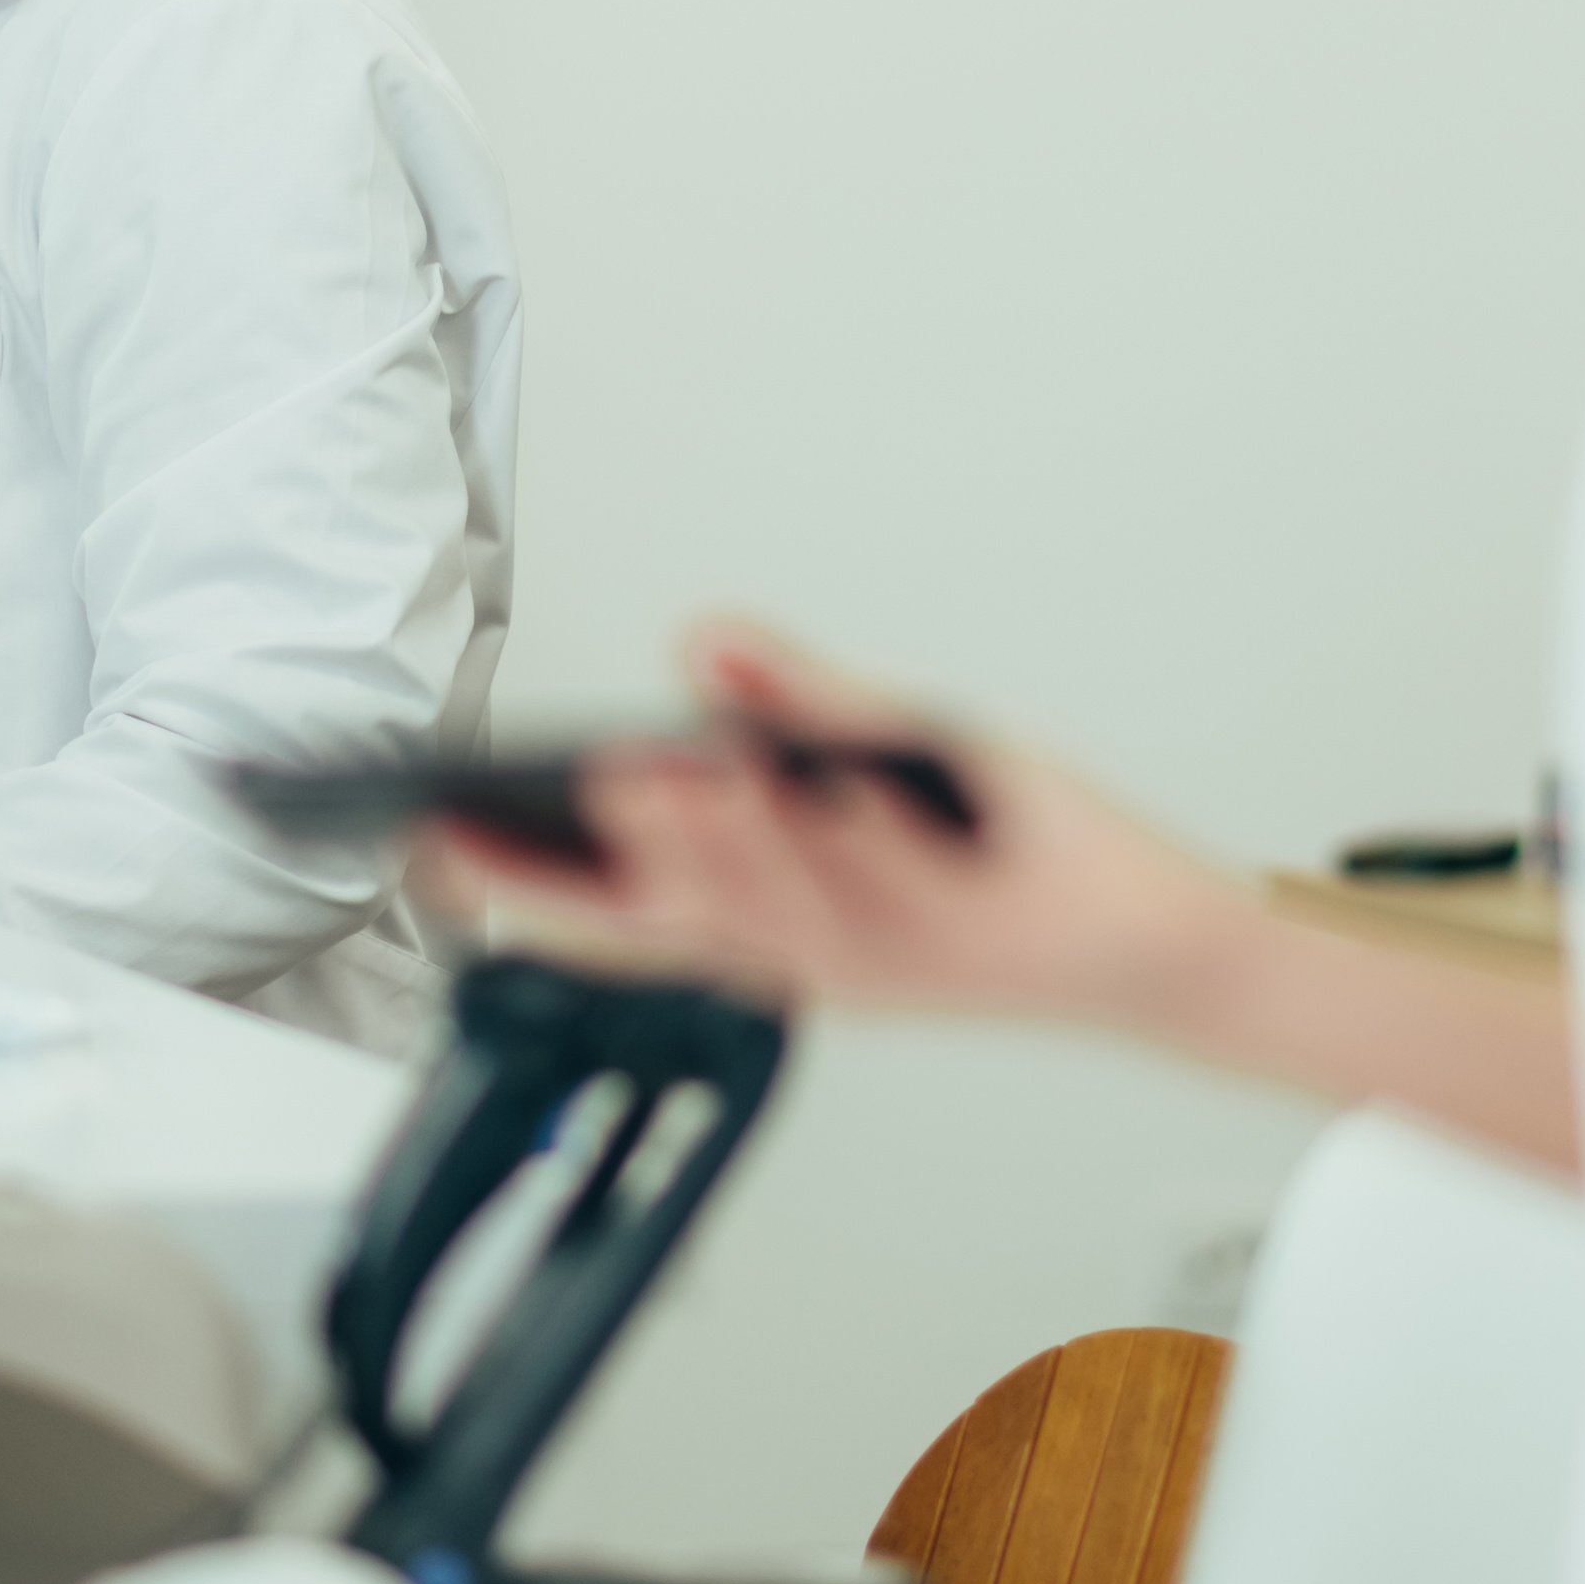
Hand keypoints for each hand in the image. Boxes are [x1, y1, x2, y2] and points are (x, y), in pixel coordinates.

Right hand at [432, 620, 1244, 1036]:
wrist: (1140, 934)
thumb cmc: (1004, 848)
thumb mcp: (889, 749)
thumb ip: (794, 696)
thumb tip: (701, 637)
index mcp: (766, 916)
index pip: (624, 906)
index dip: (533, 883)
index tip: (444, 843)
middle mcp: (806, 945)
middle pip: (693, 907)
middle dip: (634, 846)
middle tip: (586, 781)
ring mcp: (883, 946)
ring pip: (787, 901)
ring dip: (736, 839)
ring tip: (691, 771)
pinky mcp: (966, 940)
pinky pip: (908, 888)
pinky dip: (870, 838)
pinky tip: (845, 786)